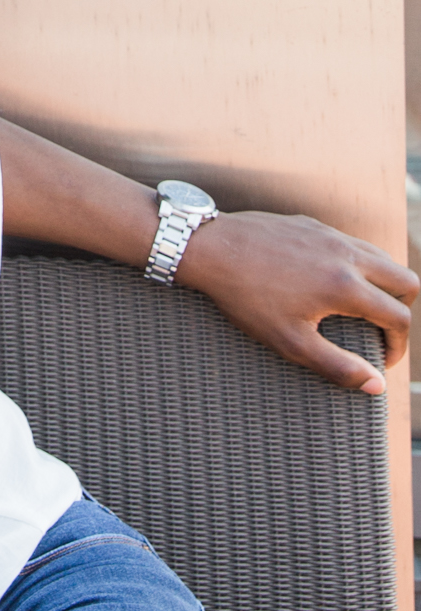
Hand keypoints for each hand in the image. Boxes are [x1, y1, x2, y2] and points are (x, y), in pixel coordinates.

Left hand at [176, 208, 416, 394]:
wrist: (210, 249)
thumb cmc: (247, 298)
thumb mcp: (291, 343)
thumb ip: (338, 367)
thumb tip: (377, 386)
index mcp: (346, 286)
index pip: (399, 317)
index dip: (398, 346)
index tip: (380, 360)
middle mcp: (346, 254)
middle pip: (406, 281)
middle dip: (402, 310)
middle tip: (380, 331)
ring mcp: (329, 234)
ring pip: (381, 256)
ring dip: (382, 284)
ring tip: (360, 309)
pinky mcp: (311, 223)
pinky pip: (352, 242)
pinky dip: (358, 264)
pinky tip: (331, 282)